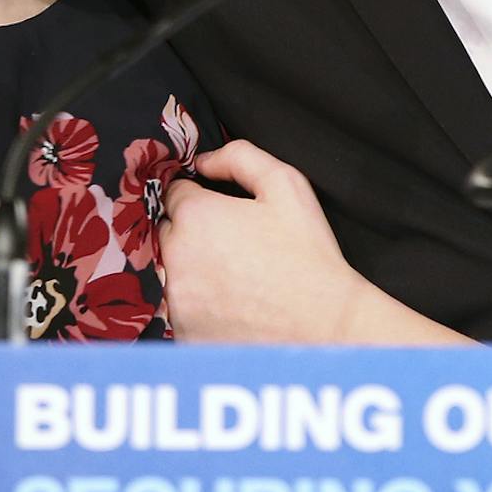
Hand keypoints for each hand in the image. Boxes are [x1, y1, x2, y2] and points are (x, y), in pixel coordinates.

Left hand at [159, 140, 464, 344]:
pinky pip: (179, 310)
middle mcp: (175, 257)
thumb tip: (203, 161)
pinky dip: (197, 306)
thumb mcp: (286, 184)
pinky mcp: (182, 333)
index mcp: (195, 216)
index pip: (175, 194)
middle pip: (167, 232)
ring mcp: (176, 299)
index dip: (202, 199)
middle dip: (191, 233)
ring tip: (235, 279)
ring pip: (170, 272)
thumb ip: (239, 157)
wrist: (324, 325)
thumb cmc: (307, 253)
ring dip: (191, 270)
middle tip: (234, 247)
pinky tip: (231, 307)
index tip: (225, 214)